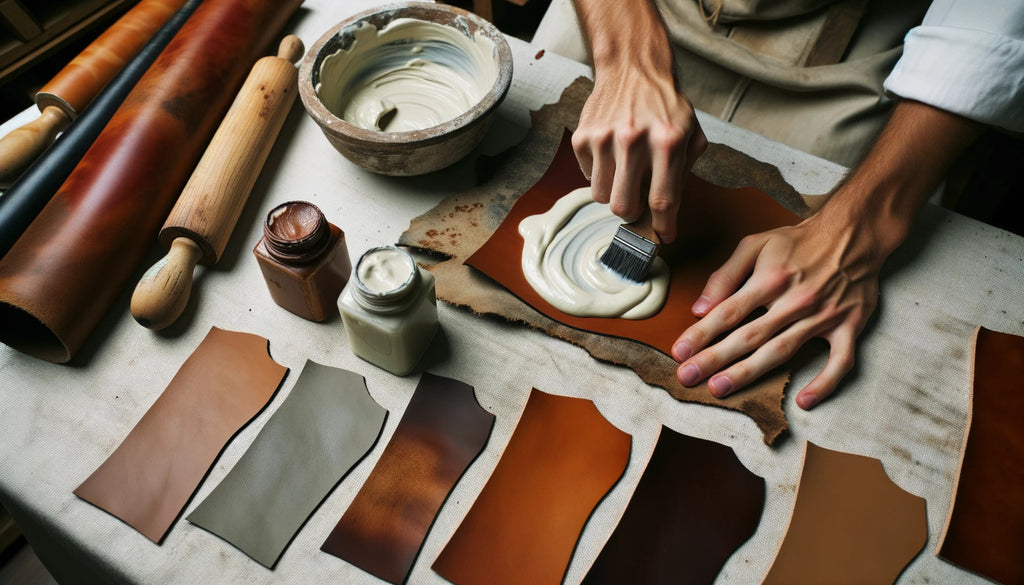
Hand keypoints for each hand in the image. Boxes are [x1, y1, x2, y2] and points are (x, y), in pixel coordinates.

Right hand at [572, 71, 706, 242]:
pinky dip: (599, 174)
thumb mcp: (691, 135)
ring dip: (613, 193)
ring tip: (624, 175)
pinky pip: (586, 177)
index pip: (663, 200)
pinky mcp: (583, 136)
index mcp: (668, 142)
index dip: (662, 226)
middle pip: (623, 207)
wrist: (633, 68)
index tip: (662, 236)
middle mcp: (634, 140)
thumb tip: (667, 218)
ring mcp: (605, 138)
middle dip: (632, 214)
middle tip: (638, 204)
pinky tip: (611, 155)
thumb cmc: (666, 106)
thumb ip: (683, 175)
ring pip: (600, 197)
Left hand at [670, 210, 886, 408]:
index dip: (701, 334)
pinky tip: (804, 402)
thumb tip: (700, 307)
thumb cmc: (799, 241)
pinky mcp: (849, 326)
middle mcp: (795, 300)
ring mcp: (823, 316)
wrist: (853, 234)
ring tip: (720, 389)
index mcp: (770, 278)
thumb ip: (725, 275)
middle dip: (714, 359)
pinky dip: (824, 383)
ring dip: (749, 373)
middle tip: (687, 378)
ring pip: (782, 351)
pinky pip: (840, 361)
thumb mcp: (756, 245)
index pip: (728, 312)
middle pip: (748, 336)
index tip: (679, 353)